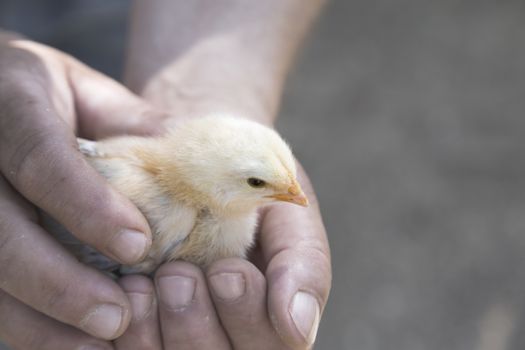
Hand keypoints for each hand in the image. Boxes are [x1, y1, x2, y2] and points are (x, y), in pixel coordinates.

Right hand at [0, 33, 167, 348]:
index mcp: (12, 103)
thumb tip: (198, 162)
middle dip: (60, 284)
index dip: (86, 206)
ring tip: (97, 347)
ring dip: (38, 321)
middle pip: (2, 233)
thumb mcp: (88, 92)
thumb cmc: (44, 93)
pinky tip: (66, 341)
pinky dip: (24, 324)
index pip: (40, 159)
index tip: (137, 245)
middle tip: (117, 318)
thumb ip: (136, 123)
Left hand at [114, 158, 330, 348]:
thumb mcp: (285, 211)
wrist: (196, 148)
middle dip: (195, 324)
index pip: (266, 346)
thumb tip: (299, 331)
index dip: (247, 319)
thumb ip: (303, 265)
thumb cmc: (250, 184)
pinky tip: (123, 290)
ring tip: (143, 280)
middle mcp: (222, 330)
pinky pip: (120, 349)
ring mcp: (174, 330)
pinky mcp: (131, 323)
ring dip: (152, 330)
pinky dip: (119, 329)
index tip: (228, 271)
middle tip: (178, 274)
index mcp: (265, 314)